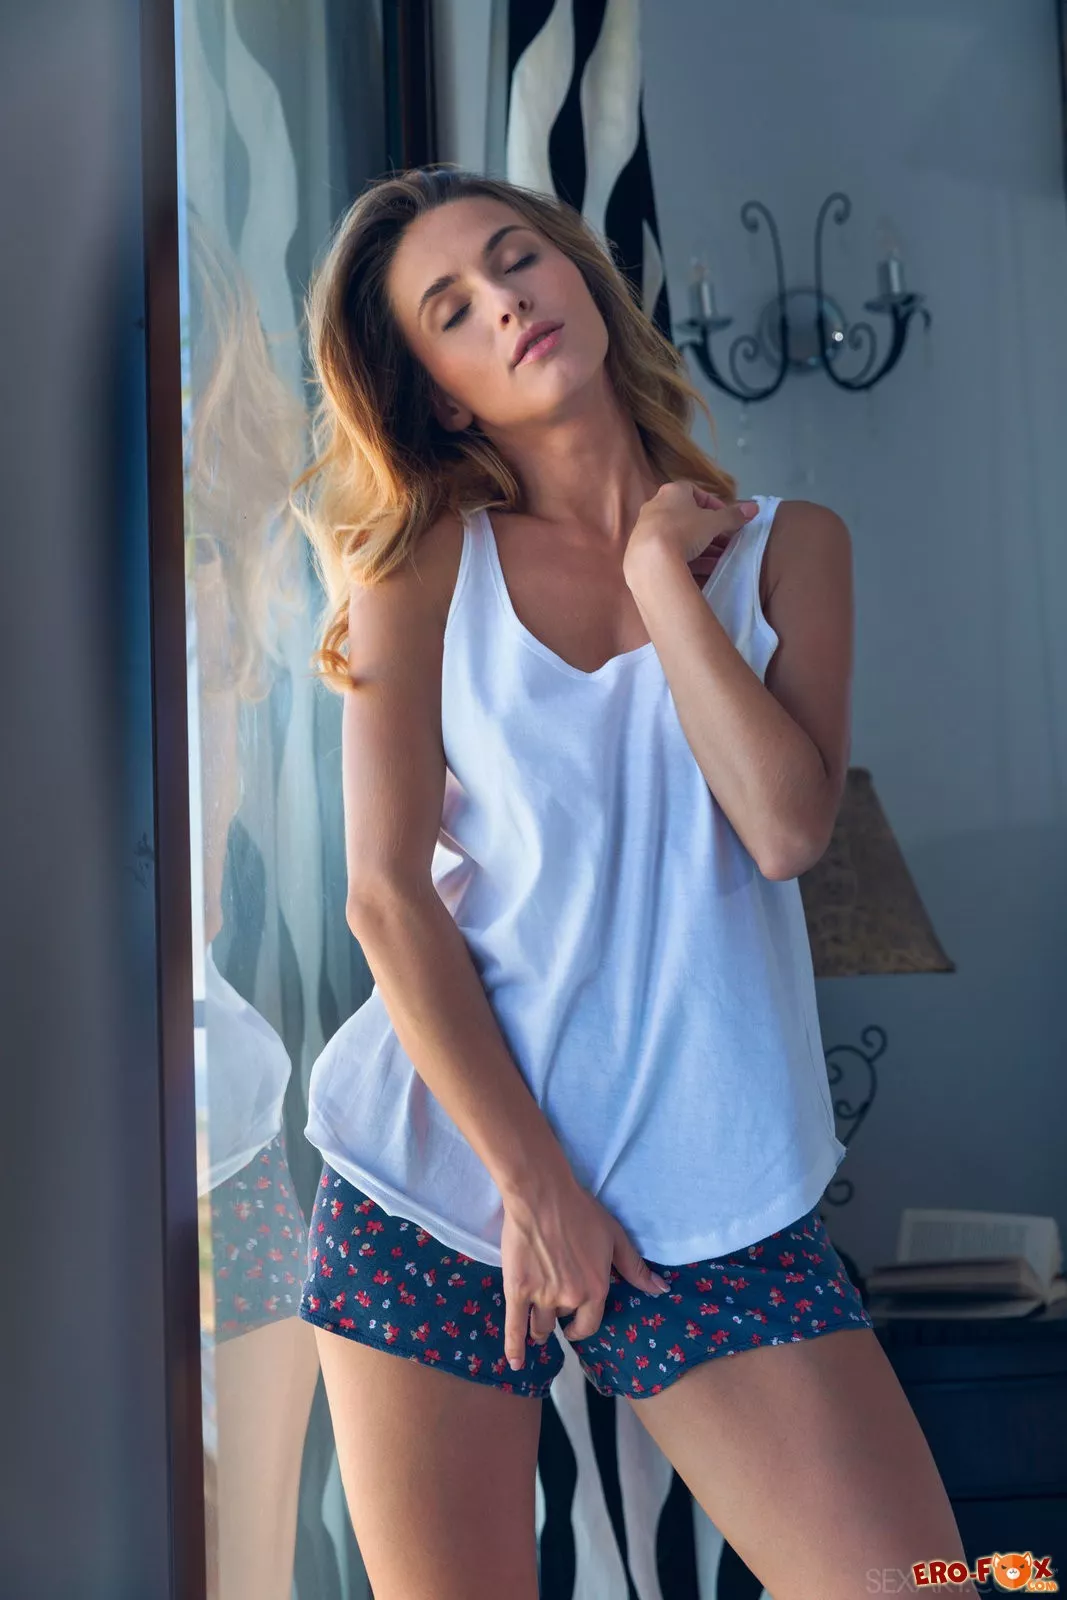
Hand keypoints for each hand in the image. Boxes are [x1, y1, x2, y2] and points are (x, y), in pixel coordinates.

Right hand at [499, 1171, 670, 1369]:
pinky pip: (514, 1327)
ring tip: (537, 1324)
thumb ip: (636, 1268)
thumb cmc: (581, 1212)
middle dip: (561, 1313)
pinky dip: (514, 1347)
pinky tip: (516, 1362)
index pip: (590, 1324)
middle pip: (563, 1320)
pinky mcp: (517, 1290)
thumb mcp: (615, 1237)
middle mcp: (570, 1299)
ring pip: (540, 1325)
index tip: (576, 1325)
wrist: (542, 1196)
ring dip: (540, 1326)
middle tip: (555, 1300)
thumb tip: (662, 1290)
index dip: (582, 1325)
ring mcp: (542, 1297)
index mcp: (595, 1290)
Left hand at [625, 481, 758, 584]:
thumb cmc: (684, 530)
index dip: (712, 504)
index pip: (694, 491)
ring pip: (678, 535)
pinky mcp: (641, 550)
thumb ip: (733, 515)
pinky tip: (703, 570)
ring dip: (699, 545)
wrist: (650, 560)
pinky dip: (686, 558)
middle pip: (686, 515)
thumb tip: (755, 507)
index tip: (724, 519)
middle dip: (707, 529)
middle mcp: (655, 506)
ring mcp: (646, 529)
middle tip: (724, 541)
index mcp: (672, 492)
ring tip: (718, 558)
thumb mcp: (713, 523)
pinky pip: (668, 551)